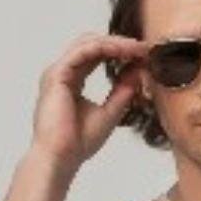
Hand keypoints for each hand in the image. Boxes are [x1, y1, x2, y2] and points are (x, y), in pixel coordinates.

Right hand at [31, 32, 149, 173]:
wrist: (60, 158)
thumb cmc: (77, 144)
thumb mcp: (110, 113)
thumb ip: (122, 92)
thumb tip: (138, 72)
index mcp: (72, 81)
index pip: (96, 56)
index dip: (119, 52)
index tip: (143, 55)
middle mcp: (63, 73)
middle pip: (92, 44)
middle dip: (119, 43)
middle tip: (144, 47)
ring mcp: (58, 72)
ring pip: (88, 43)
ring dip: (114, 42)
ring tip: (137, 48)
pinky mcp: (56, 75)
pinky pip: (82, 51)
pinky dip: (104, 48)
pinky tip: (122, 51)